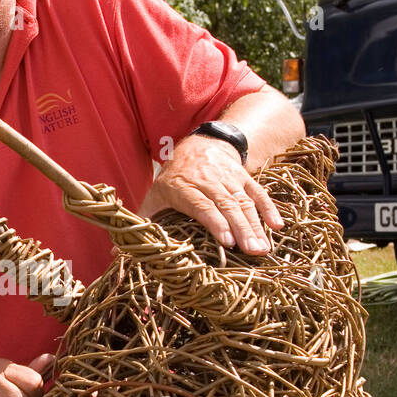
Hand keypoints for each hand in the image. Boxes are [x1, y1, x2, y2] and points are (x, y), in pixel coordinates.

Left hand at [143, 135, 283, 253]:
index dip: (216, 223)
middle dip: (241, 229)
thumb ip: (143, 220)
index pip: (202, 206)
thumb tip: (118, 249)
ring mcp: (229, 178)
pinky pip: (258, 192)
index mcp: (184, 187)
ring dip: (256, 225)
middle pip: (227, 206)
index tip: (227, 242)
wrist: (199, 144)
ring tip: (263, 249)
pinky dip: (269, 208)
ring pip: (244, 201)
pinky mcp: (244, 177)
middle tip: (253, 252)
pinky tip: (277, 226)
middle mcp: (209, 181)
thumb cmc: (173, 179)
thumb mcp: (155, 195)